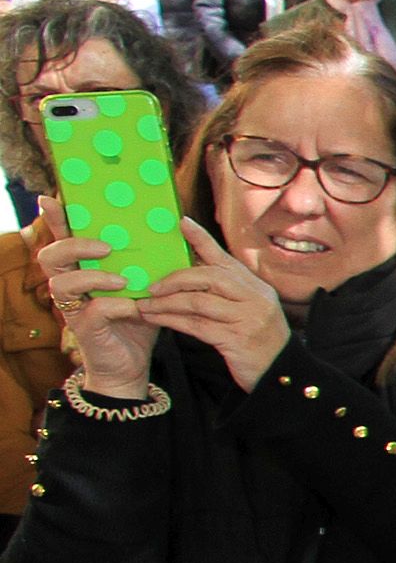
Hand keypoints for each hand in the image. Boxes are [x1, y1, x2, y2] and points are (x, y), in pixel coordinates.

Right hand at [29, 195, 157, 395]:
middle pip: (51, 256)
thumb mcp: (145, 284)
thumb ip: (150, 260)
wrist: (132, 362)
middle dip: (73, 245)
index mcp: (82, 268)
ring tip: (122, 280)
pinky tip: (132, 306)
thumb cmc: (137, 318)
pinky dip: (113, 305)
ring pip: (62, 283)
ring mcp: (73, 307)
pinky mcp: (84, 329)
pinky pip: (92, 311)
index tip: (50, 199)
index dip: (54, 219)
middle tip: (106, 247)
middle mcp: (70, 285)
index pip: (63, 238)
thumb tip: (178, 229)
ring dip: (93, 277)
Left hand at [140, 218, 290, 389]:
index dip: (202, 239)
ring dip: (166, 303)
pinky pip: (196, 325)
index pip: (224, 257)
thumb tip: (190, 273)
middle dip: (175, 279)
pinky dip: (171, 321)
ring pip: (198, 302)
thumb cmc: (258, 342)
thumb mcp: (247, 311)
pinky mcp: (237, 339)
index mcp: (255, 287)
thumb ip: (226, 292)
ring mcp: (247, 318)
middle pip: (209, 277)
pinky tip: (155, 319)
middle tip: (151, 285)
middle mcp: (254, 297)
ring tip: (144, 304)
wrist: (282, 375)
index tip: (181, 223)